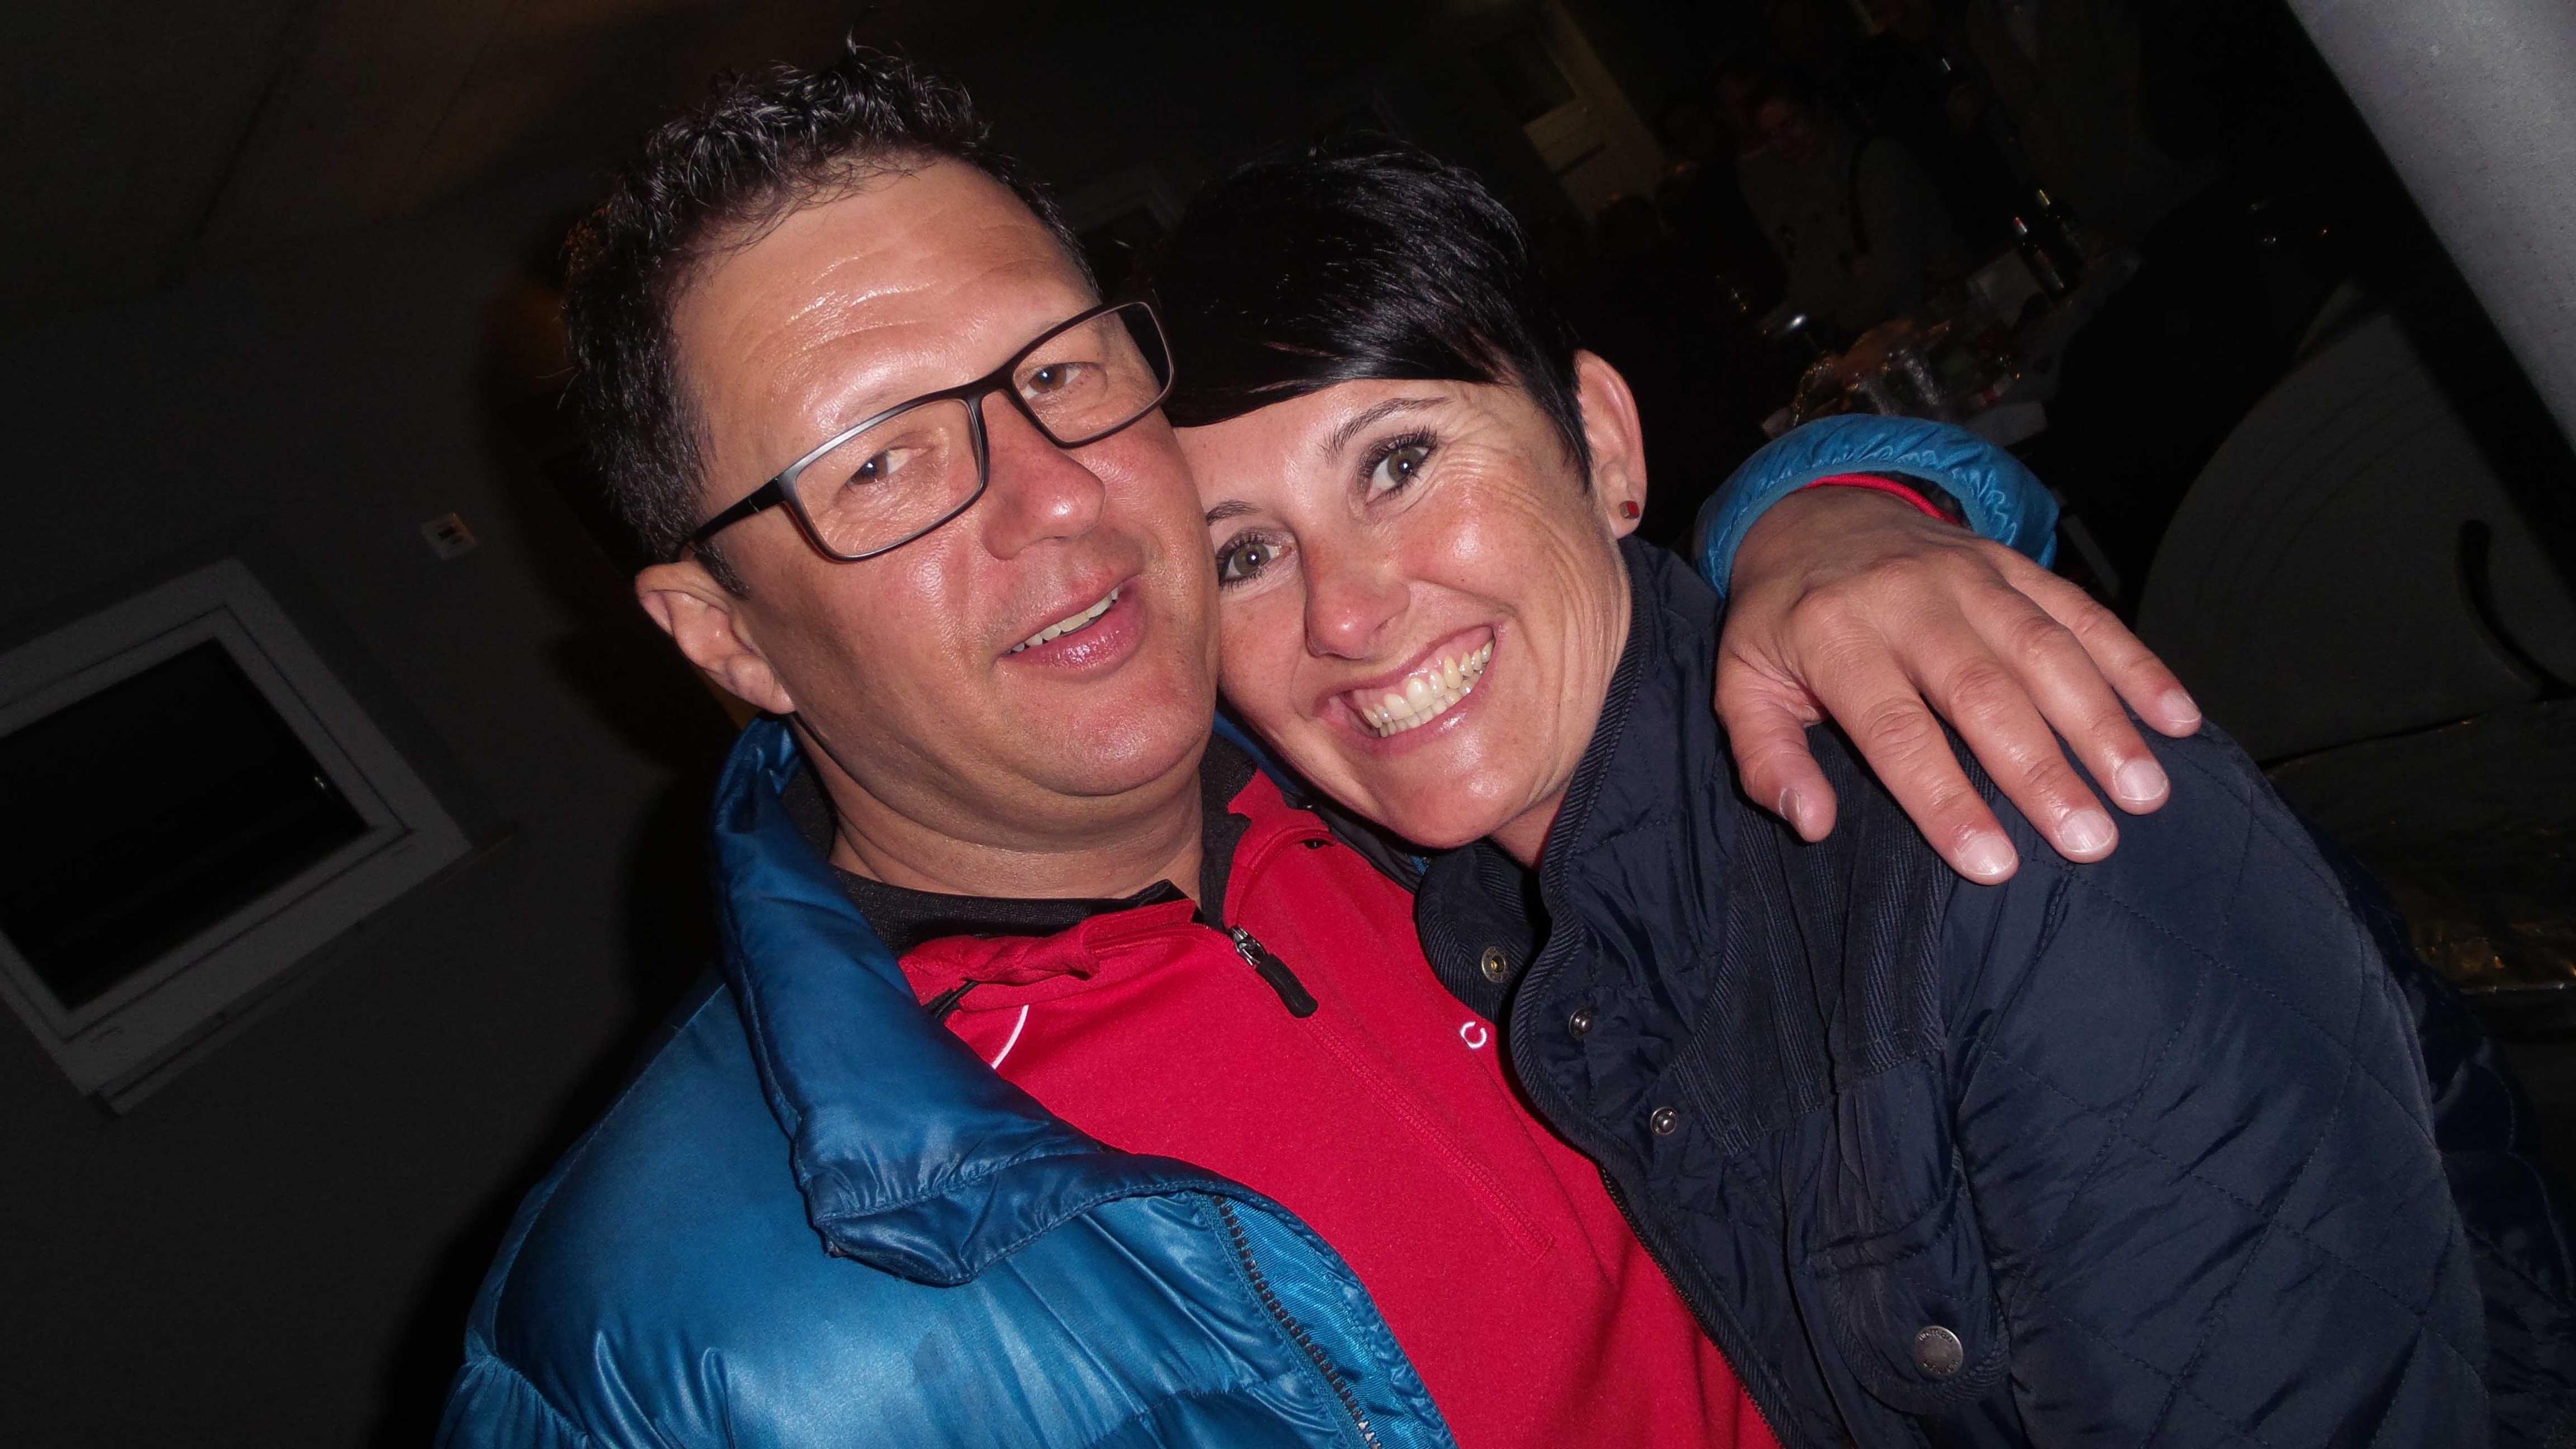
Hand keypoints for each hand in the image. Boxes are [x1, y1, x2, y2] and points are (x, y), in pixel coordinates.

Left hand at [1719, 486, 2201, 881]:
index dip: (1945, 798)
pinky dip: (2135, 663)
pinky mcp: (2013, 564)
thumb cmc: (1782, 622)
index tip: (1994, 865)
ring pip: (2044, 650)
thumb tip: (1810, 822)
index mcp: (1835, 637)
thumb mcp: (1741, 684)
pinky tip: (2178, 718)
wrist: (1813, 513)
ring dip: (2101, 722)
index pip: (1896, 730)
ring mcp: (1969, 576)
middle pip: (1984, 694)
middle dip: (2043, 771)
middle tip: (2091, 842)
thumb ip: (1765, 758)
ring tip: (2142, 794)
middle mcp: (1909, 601)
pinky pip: (2082, 612)